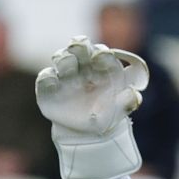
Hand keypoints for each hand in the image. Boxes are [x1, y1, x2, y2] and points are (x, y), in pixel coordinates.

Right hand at [34, 38, 148, 178]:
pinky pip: (45, 77)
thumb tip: (133, 95)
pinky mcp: (50, 88)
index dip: (100, 53)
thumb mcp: (121, 110)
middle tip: (79, 49)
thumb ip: (127, 101)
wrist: (88, 132)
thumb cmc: (108, 114)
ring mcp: (65, 75)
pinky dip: (48, 78)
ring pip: (61, 57)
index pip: (100, 51)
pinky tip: (54, 83)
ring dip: (64, 60)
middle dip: (79, 46)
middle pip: (78, 46)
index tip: (101, 59)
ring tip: (68, 72)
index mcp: (103, 66)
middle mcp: (83, 66)